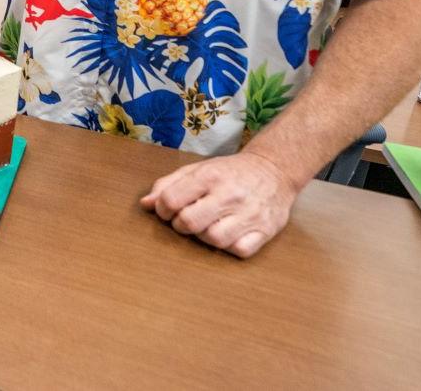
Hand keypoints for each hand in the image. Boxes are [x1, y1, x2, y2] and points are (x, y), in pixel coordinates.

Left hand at [139, 151, 297, 257]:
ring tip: (207, 226)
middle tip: (186, 220)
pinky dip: (229, 247)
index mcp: (209, 176)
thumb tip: (145, 204)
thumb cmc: (230, 172)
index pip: (172, 200)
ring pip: (214, 240)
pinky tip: (228, 235)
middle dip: (181, 225)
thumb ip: (168, 184)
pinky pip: (240, 250)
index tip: (167, 211)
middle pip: (190, 222)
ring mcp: (249, 214)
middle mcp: (229, 195)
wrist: (274, 170)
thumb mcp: (197, 169)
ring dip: (204, 237)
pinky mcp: (266, 230)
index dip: (162, 210)